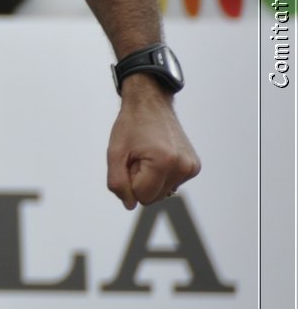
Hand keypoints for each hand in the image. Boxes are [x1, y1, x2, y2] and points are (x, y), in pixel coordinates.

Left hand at [106, 77, 200, 208]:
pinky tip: (158, 156)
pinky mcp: (194, 167)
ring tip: (147, 155)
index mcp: (164, 162)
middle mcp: (183, 167)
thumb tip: (130, 204)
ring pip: (162, 193)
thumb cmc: (130, 125)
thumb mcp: (114, 153)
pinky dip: (160, 176)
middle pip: (153, 198)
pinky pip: (170, 184)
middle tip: (137, 157)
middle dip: (139, 182)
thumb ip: (117, 182)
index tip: (129, 161)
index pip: (141, 197)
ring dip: (150, 179)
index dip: (129, 181)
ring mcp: (191, 167)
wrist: (150, 104)